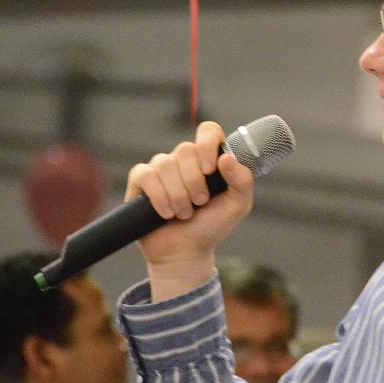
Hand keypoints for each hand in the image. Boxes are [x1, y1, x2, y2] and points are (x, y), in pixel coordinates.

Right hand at [124, 121, 254, 299]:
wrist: (186, 251)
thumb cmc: (212, 225)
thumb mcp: (238, 204)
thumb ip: (242, 180)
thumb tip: (226, 158)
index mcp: (209, 158)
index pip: (209, 131)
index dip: (208, 144)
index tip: (211, 170)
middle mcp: (184, 160)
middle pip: (186, 149)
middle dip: (195, 181)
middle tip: (200, 203)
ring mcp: (162, 169)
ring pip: (165, 163)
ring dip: (177, 194)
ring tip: (184, 213)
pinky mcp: (141, 182)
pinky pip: (145, 174)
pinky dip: (157, 196)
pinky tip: (165, 213)